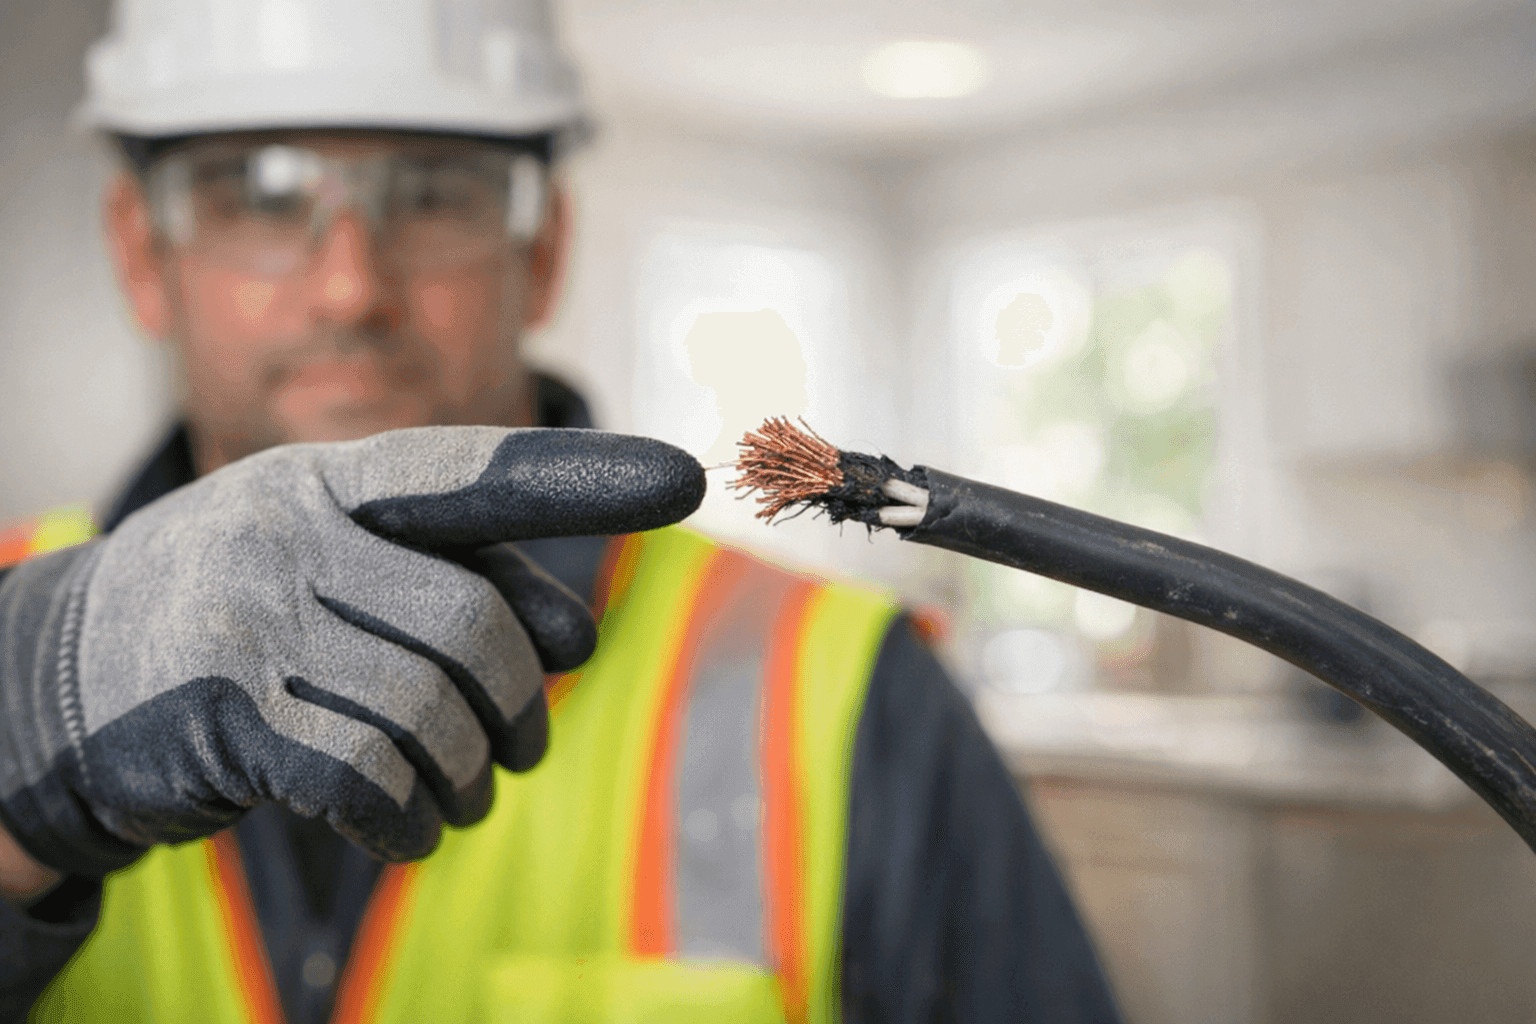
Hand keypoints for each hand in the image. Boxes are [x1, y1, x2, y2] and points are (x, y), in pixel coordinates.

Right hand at [0, 427, 703, 876]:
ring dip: (466, 775)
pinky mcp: (216, 715)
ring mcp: (244, 618)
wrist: (64, 679)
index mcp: (327, 479)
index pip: (473, 470)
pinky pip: (363, 777)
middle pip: (470, 625)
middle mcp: (285, 529)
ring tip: (466, 794)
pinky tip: (412, 828)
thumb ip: (455, 580)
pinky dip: (410, 817)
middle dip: (518, 702)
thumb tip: (575, 637)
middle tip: (524, 750)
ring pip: (425, 712)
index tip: (685, 477)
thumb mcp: (336, 567)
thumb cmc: (243, 615)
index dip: (582, 476)